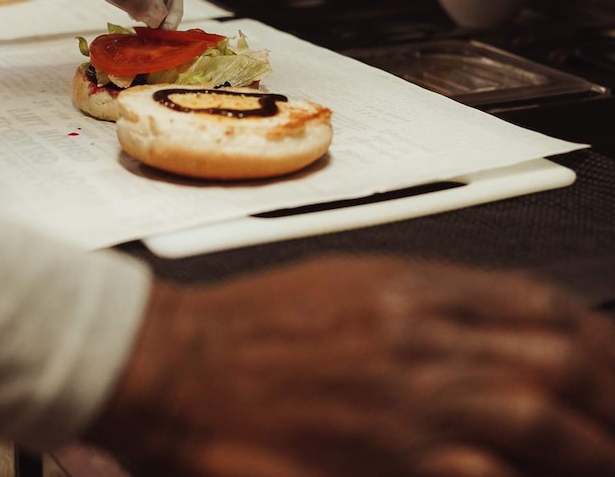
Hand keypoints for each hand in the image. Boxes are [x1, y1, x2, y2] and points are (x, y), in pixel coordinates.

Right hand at [88, 256, 614, 476]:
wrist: (172, 363)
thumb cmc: (242, 327)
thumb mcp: (337, 286)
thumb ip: (417, 300)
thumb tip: (489, 325)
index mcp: (406, 287)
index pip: (538, 304)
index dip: (594, 338)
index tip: (607, 365)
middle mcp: (418, 337)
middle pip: (558, 358)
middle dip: (609, 393)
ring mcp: (406, 401)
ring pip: (540, 417)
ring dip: (588, 442)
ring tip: (601, 457)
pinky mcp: (386, 461)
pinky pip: (481, 472)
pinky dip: (517, 475)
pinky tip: (525, 476)